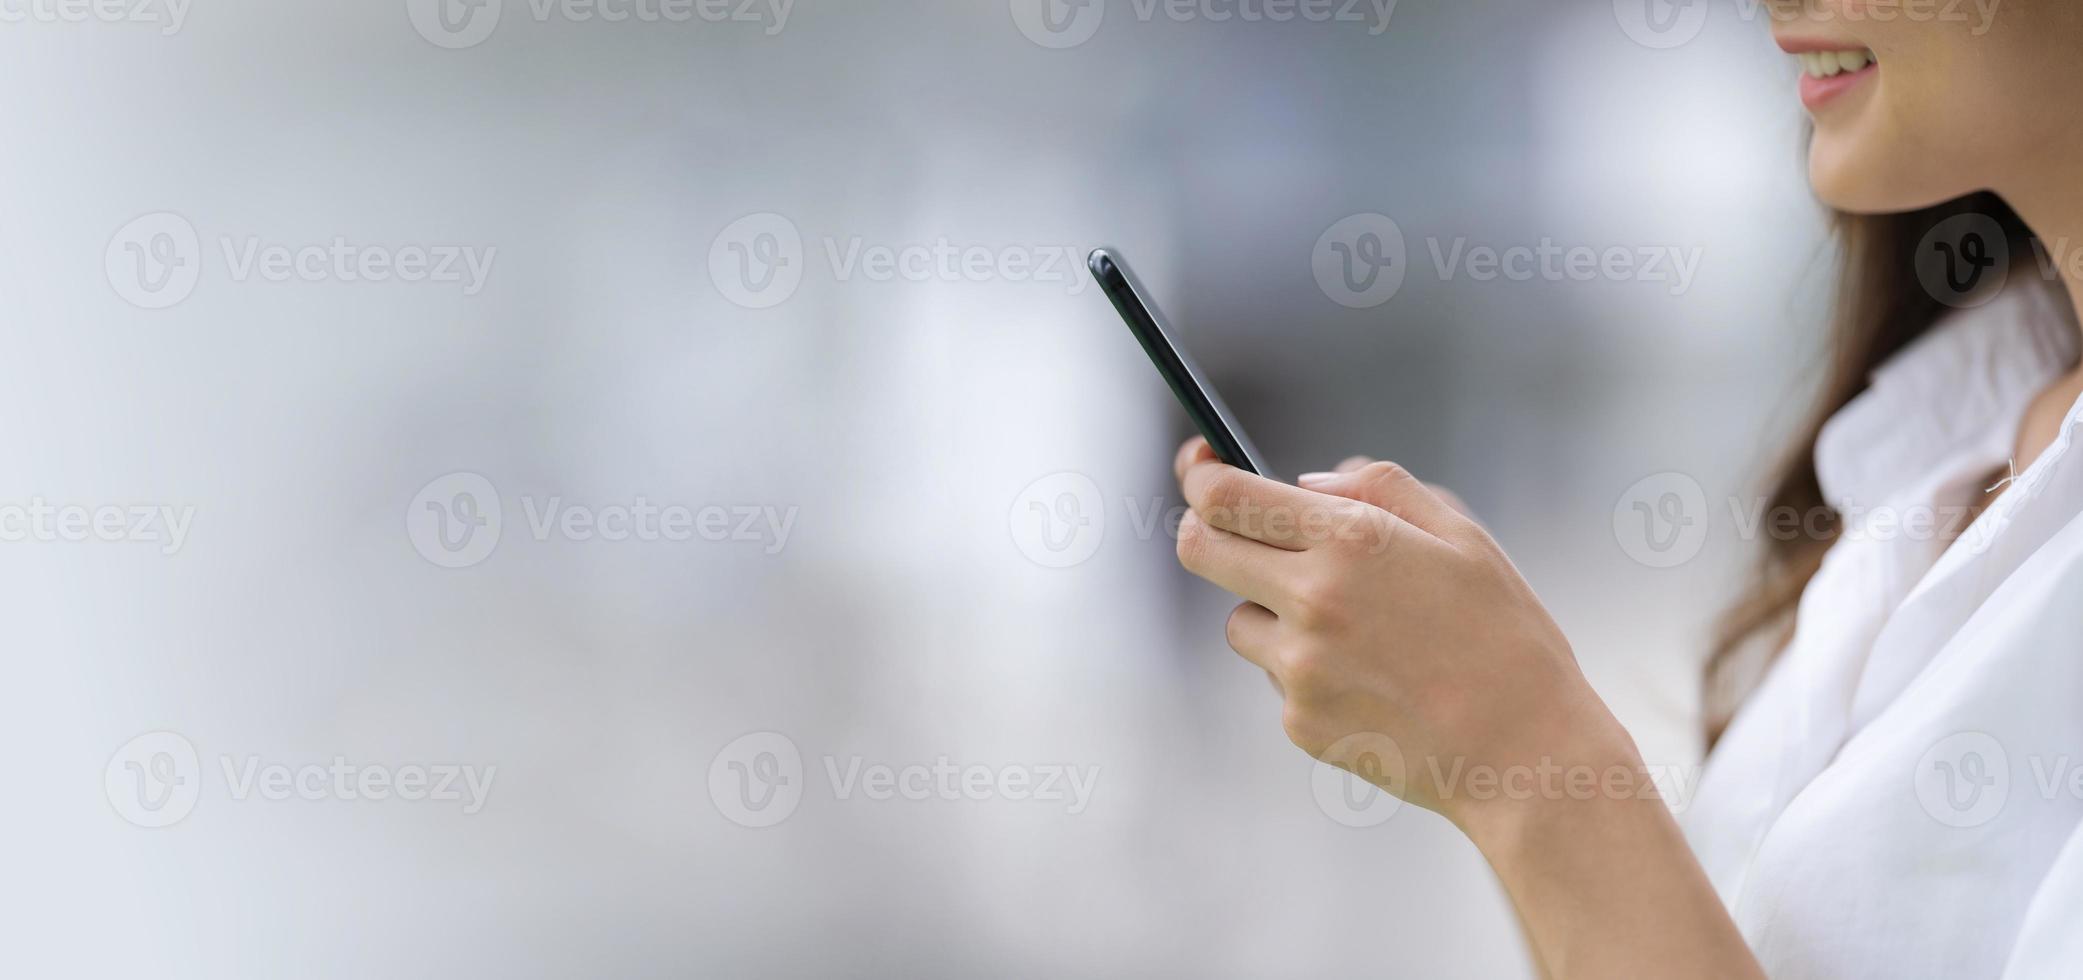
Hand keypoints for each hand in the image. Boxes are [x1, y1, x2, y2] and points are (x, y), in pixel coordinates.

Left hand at [1170, 438, 1634, 830]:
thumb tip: (1308, 482)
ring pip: (1239, 621)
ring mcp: (1299, 668)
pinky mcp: (1298, 722)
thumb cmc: (1506, 640)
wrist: (1525, 755)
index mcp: (1352, 541)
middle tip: (1236, 534)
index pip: (1226, 497)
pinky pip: (1277, 680)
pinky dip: (1307, 674)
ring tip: (1353, 634)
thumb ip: (1380, 489)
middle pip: (1200, 550)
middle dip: (1206, 532)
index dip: (1199, 476)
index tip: (1200, 466)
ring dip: (1270, 613)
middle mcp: (1313, 600)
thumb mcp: (1463, 537)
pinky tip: (1372, 683)